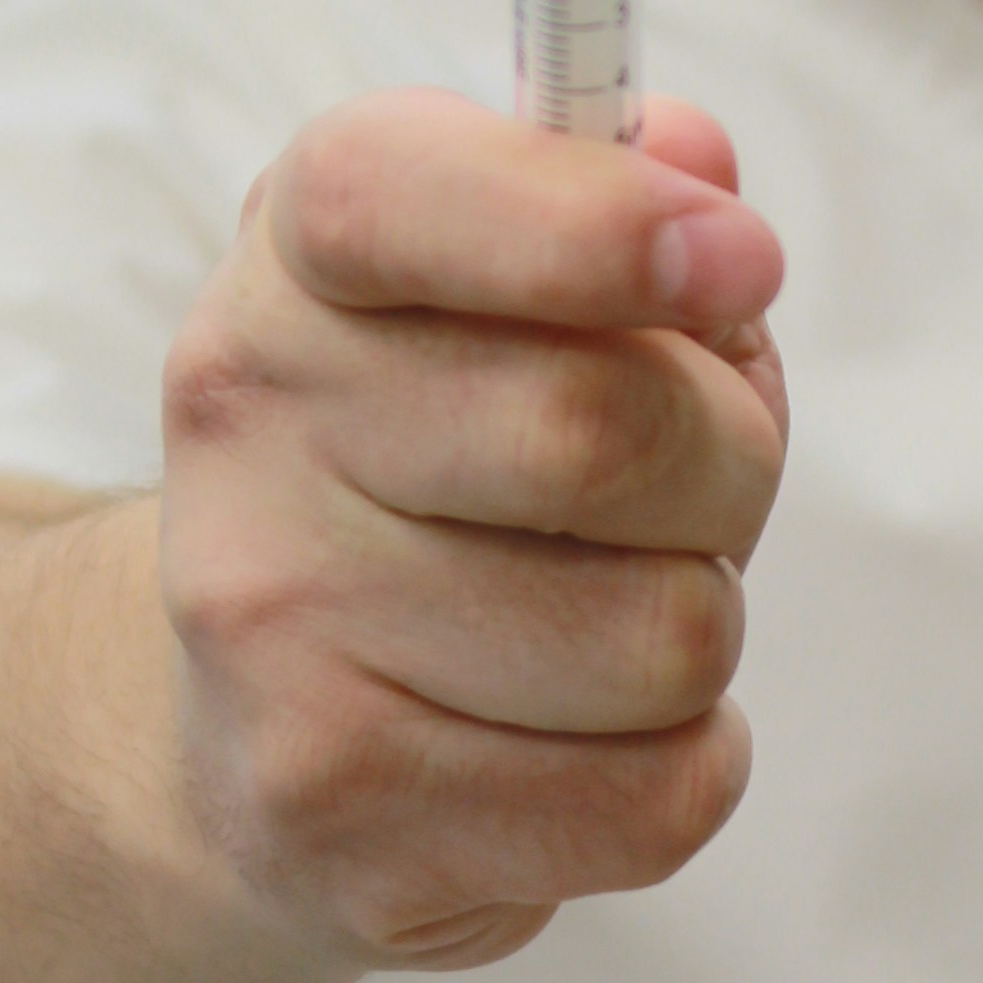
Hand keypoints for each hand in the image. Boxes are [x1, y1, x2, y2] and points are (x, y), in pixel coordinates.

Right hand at [157, 85, 786, 972]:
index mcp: (293, 264)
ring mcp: (277, 637)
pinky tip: (590, 737)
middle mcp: (251, 433)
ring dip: (700, 624)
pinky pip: (657, 800)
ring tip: (604, 614)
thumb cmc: (435, 467)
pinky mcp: (343, 815)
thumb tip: (698, 167)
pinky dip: (684, 767)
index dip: (594, 220)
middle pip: (602, 427)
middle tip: (691, 483)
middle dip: (728, 460)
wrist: (243, 730)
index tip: (739, 258)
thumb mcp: (498, 292)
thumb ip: (609, 201)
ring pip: (666, 635)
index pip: (394, 196)